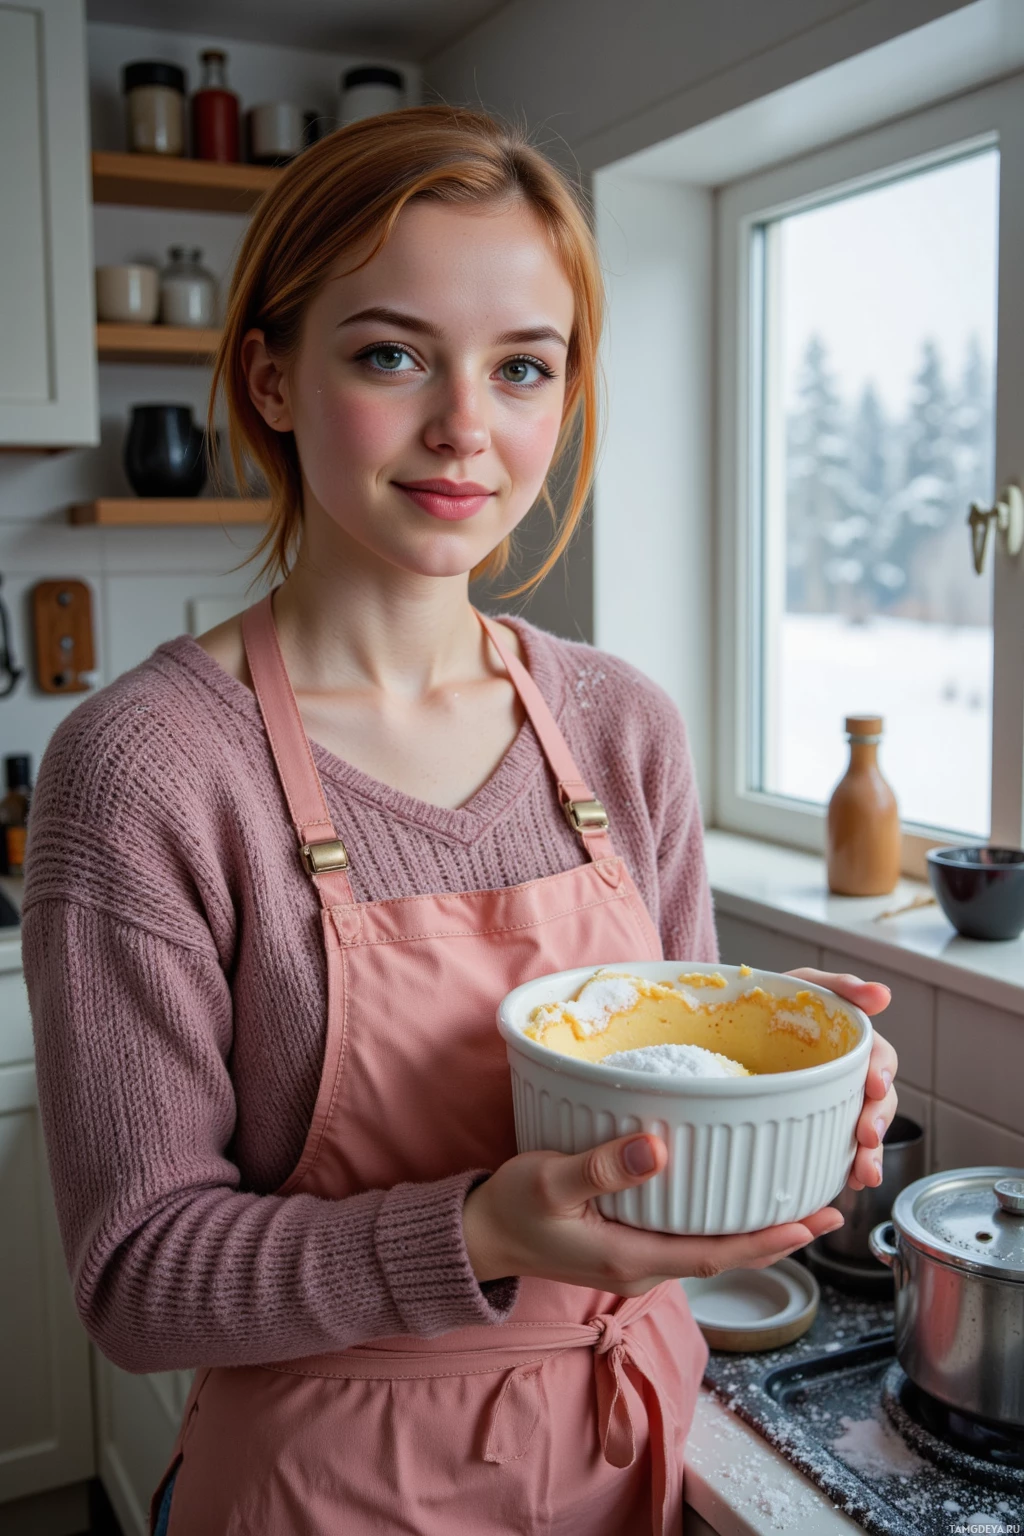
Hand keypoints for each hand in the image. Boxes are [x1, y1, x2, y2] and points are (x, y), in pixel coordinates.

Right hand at [462, 1133, 843, 1293]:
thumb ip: (601, 1168)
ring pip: (708, 1245)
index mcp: (631, 1258)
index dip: (769, 1240)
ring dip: (752, 1227)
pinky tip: (730, 1193)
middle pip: (724, 1253)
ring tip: (794, 1197)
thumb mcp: (549, 1182)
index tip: (814, 1221)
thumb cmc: (511, 1209)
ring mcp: (635, 1258)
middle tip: (826, 1204)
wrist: (478, 1236)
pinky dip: (719, 1218)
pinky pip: (687, 1235)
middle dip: (777, 1233)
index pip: (717, 1254)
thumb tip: (658, 1149)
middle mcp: (642, 1266)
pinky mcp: (626, 1242)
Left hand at [786, 968, 897, 1191]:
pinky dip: (841, 1169)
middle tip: (867, 1139)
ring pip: (859, 1133)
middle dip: (878, 1123)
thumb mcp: (803, 985)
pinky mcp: (805, 1123)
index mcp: (849, 1044)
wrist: (719, 1018)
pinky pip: (831, 1151)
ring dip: (868, 1155)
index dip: (882, 1072)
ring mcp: (826, 1102)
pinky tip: (842, 1182)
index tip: (874, 1086)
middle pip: (876, 1103)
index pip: (879, 1059)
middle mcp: (843, 1076)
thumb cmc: (769, 998)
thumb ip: (841, 986)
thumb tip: (884, 995)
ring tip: (863, 1175)